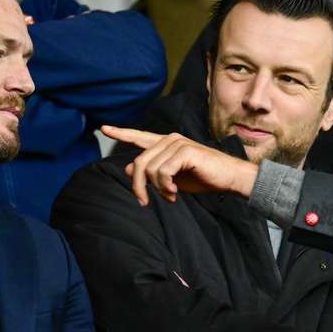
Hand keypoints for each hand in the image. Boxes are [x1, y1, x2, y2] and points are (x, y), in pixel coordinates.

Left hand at [100, 126, 258, 205]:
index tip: (103, 129)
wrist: (229, 178)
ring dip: (157, 189)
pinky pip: (162, 172)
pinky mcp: (185, 151)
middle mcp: (170, 139)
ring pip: (150, 169)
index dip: (121, 133)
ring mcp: (177, 143)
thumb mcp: (173, 178)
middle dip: (138, 186)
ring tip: (171, 196)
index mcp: (166, 144)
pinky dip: (165, 187)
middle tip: (144, 202)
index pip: (139, 137)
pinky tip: (175, 192)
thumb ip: (152, 173)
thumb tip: (127, 169)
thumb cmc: (204, 177)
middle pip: (139, 162)